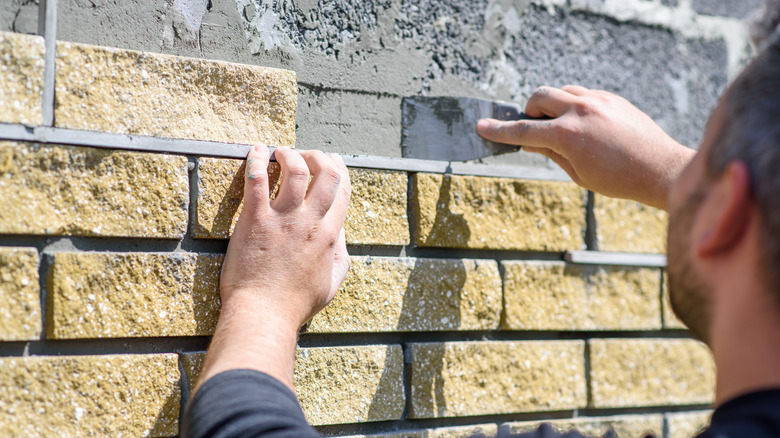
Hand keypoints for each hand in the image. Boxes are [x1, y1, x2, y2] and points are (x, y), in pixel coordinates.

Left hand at [219, 145, 350, 326]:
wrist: (264, 315)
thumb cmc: (295, 305)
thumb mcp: (331, 285)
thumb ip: (340, 257)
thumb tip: (340, 236)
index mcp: (329, 236)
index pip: (342, 191)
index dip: (340, 170)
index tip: (332, 160)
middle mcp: (310, 222)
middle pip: (325, 174)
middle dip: (318, 156)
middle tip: (306, 154)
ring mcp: (283, 220)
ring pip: (295, 170)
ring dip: (290, 154)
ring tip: (280, 151)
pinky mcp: (255, 220)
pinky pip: (257, 180)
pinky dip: (257, 161)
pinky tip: (256, 151)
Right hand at [477, 86, 694, 209]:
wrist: (660, 169)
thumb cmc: (619, 179)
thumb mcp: (577, 173)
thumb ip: (549, 152)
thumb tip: (529, 140)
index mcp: (568, 135)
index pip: (523, 129)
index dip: (499, 130)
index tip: (482, 126)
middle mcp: (581, 111)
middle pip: (539, 96)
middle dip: (529, 110)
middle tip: (533, 128)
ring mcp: (599, 100)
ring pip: (561, 90)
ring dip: (552, 105)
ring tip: (561, 128)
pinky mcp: (612, 98)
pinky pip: (582, 93)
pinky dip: (573, 105)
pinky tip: (583, 125)